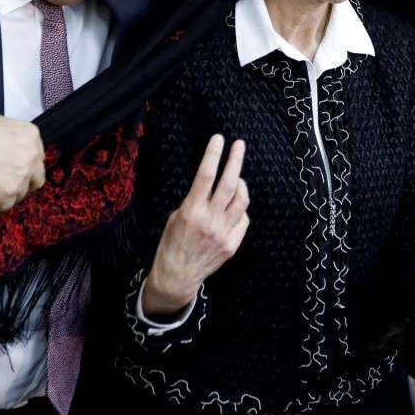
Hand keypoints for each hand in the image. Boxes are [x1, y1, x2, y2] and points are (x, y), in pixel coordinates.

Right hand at [0, 108, 45, 211]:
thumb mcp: (0, 126)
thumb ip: (14, 142)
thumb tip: (13, 154)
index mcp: (31, 137)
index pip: (37, 159)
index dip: (25, 166)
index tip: (14, 170)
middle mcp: (31, 157)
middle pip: (35, 179)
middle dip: (23, 183)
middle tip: (5, 183)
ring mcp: (20, 177)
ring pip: (20, 194)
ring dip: (6, 193)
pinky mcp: (6, 194)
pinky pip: (5, 206)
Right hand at [142, 135, 248, 317]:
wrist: (177, 276)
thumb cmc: (171, 243)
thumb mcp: (176, 216)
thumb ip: (195, 201)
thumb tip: (211, 186)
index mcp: (191, 211)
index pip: (205, 175)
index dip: (213, 154)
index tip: (219, 138)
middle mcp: (210, 221)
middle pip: (229, 184)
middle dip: (235, 160)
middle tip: (239, 144)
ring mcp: (224, 233)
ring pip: (242, 200)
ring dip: (241, 183)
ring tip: (236, 177)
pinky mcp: (233, 244)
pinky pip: (243, 219)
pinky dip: (240, 208)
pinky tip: (233, 206)